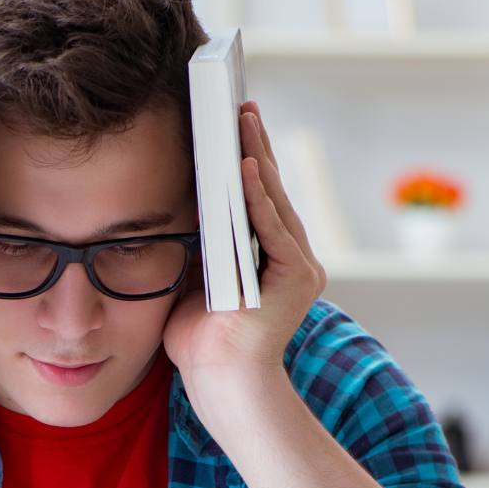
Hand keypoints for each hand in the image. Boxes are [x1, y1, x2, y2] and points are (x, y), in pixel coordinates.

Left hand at [163, 103, 325, 405]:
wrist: (219, 383)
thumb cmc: (202, 339)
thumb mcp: (196, 277)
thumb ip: (204, 241)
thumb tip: (188, 197)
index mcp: (268, 257)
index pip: (257, 199)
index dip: (245, 158)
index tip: (228, 122)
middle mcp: (292, 258)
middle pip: (270, 191)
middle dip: (254, 146)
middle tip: (238, 103)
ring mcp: (299, 267)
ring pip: (274, 202)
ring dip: (258, 158)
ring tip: (242, 120)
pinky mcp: (297, 279)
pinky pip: (274, 229)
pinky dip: (259, 198)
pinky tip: (246, 166)